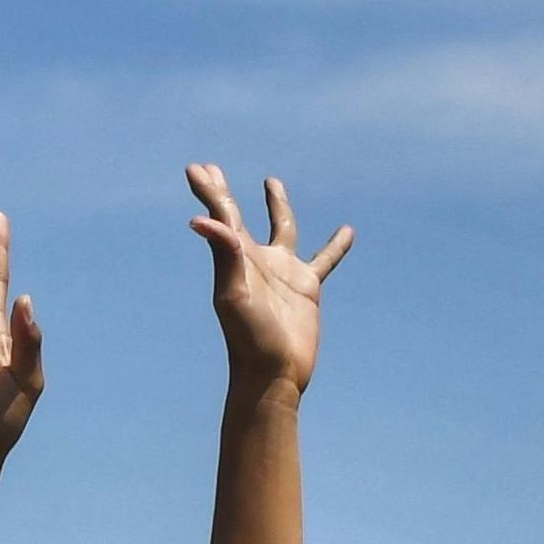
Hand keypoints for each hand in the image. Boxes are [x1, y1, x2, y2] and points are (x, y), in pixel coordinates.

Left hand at [186, 165, 351, 397]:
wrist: (273, 375)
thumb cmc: (249, 339)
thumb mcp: (233, 295)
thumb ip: (224, 254)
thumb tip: (203, 219)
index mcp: (236, 259)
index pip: (221, 214)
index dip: (209, 191)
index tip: (195, 168)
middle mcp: (256, 261)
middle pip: (238, 216)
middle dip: (223, 193)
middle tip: (212, 171)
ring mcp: (283, 273)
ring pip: (282, 229)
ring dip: (276, 206)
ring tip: (271, 182)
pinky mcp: (307, 289)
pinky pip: (324, 260)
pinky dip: (335, 246)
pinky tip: (347, 232)